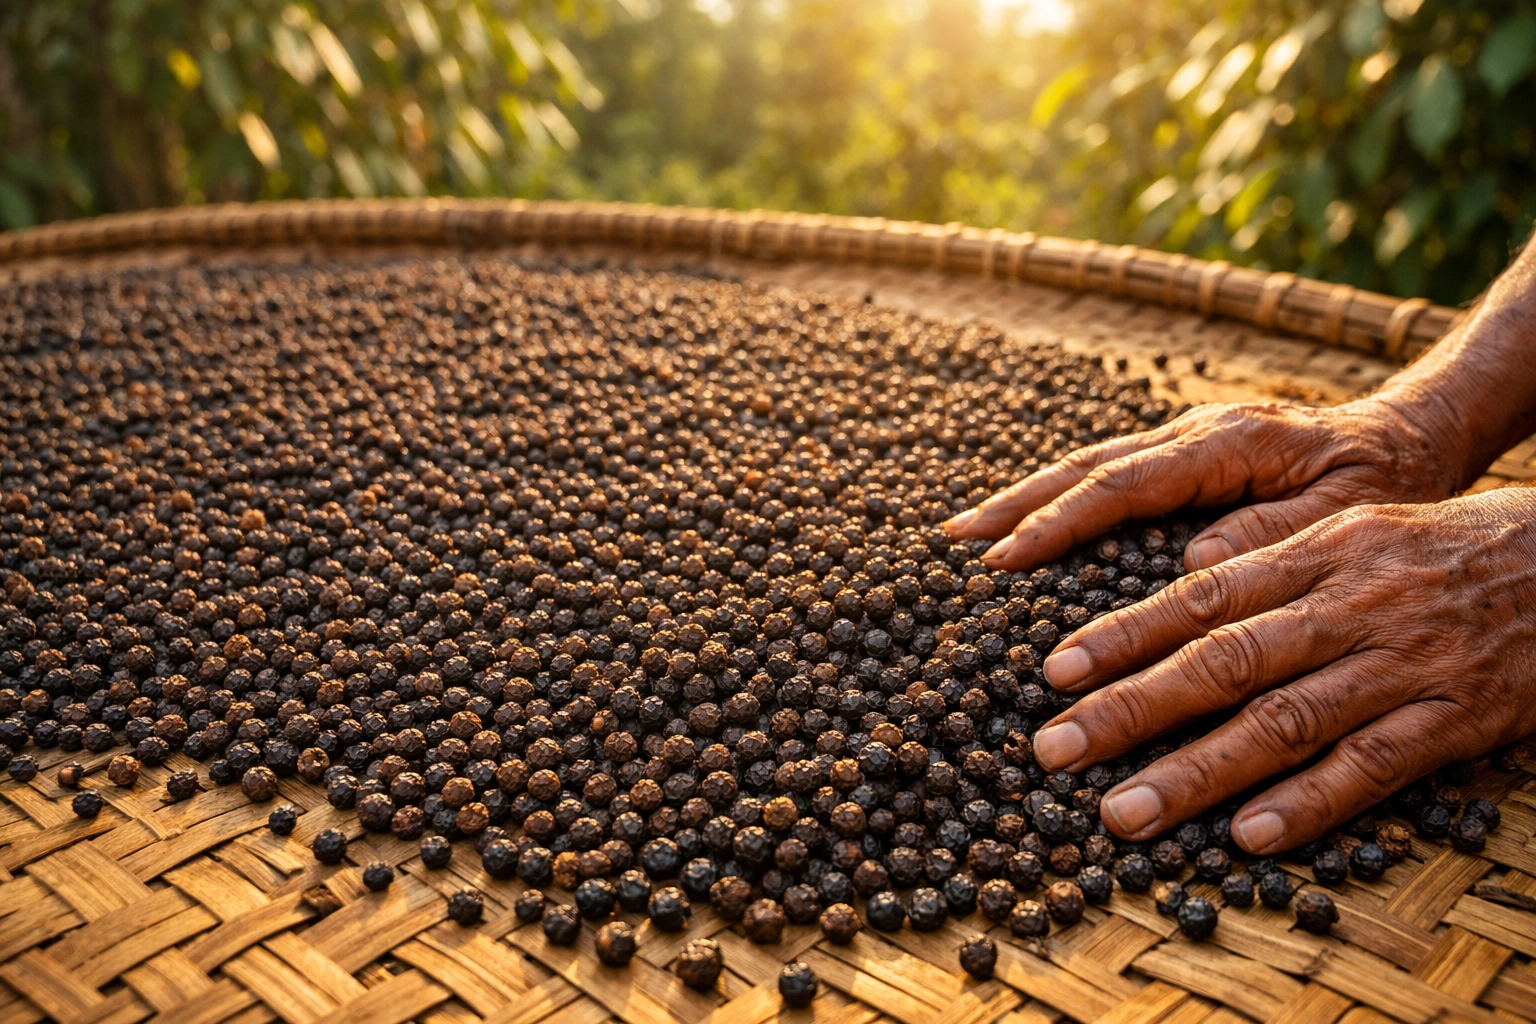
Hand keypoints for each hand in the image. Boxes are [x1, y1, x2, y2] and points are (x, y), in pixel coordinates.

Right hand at [943, 396, 1474, 572]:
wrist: (1410, 434)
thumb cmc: (1387, 482)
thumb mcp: (1349, 513)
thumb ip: (1271, 534)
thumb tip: (1192, 564)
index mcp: (1229, 444)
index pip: (1125, 484)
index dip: (1060, 521)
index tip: (1005, 556)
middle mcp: (1196, 432)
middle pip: (1088, 466)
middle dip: (1017, 503)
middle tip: (955, 537)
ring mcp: (1186, 438)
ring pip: (1090, 464)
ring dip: (1027, 497)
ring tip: (968, 529)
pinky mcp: (1185, 453)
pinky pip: (1110, 473)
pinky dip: (1061, 497)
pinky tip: (1027, 521)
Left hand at [1028, 490, 1535, 852]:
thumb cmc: (1437, 548)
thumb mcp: (1352, 528)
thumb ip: (1269, 554)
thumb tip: (1184, 570)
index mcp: (1317, 553)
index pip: (1202, 598)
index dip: (1125, 636)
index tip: (1054, 671)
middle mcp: (1347, 606)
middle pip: (1225, 661)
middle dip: (1132, 709)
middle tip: (1055, 749)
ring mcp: (1400, 666)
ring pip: (1285, 722)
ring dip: (1198, 772)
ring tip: (1124, 812)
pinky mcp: (1452, 720)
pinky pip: (1374, 767)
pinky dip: (1311, 802)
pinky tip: (1250, 835)